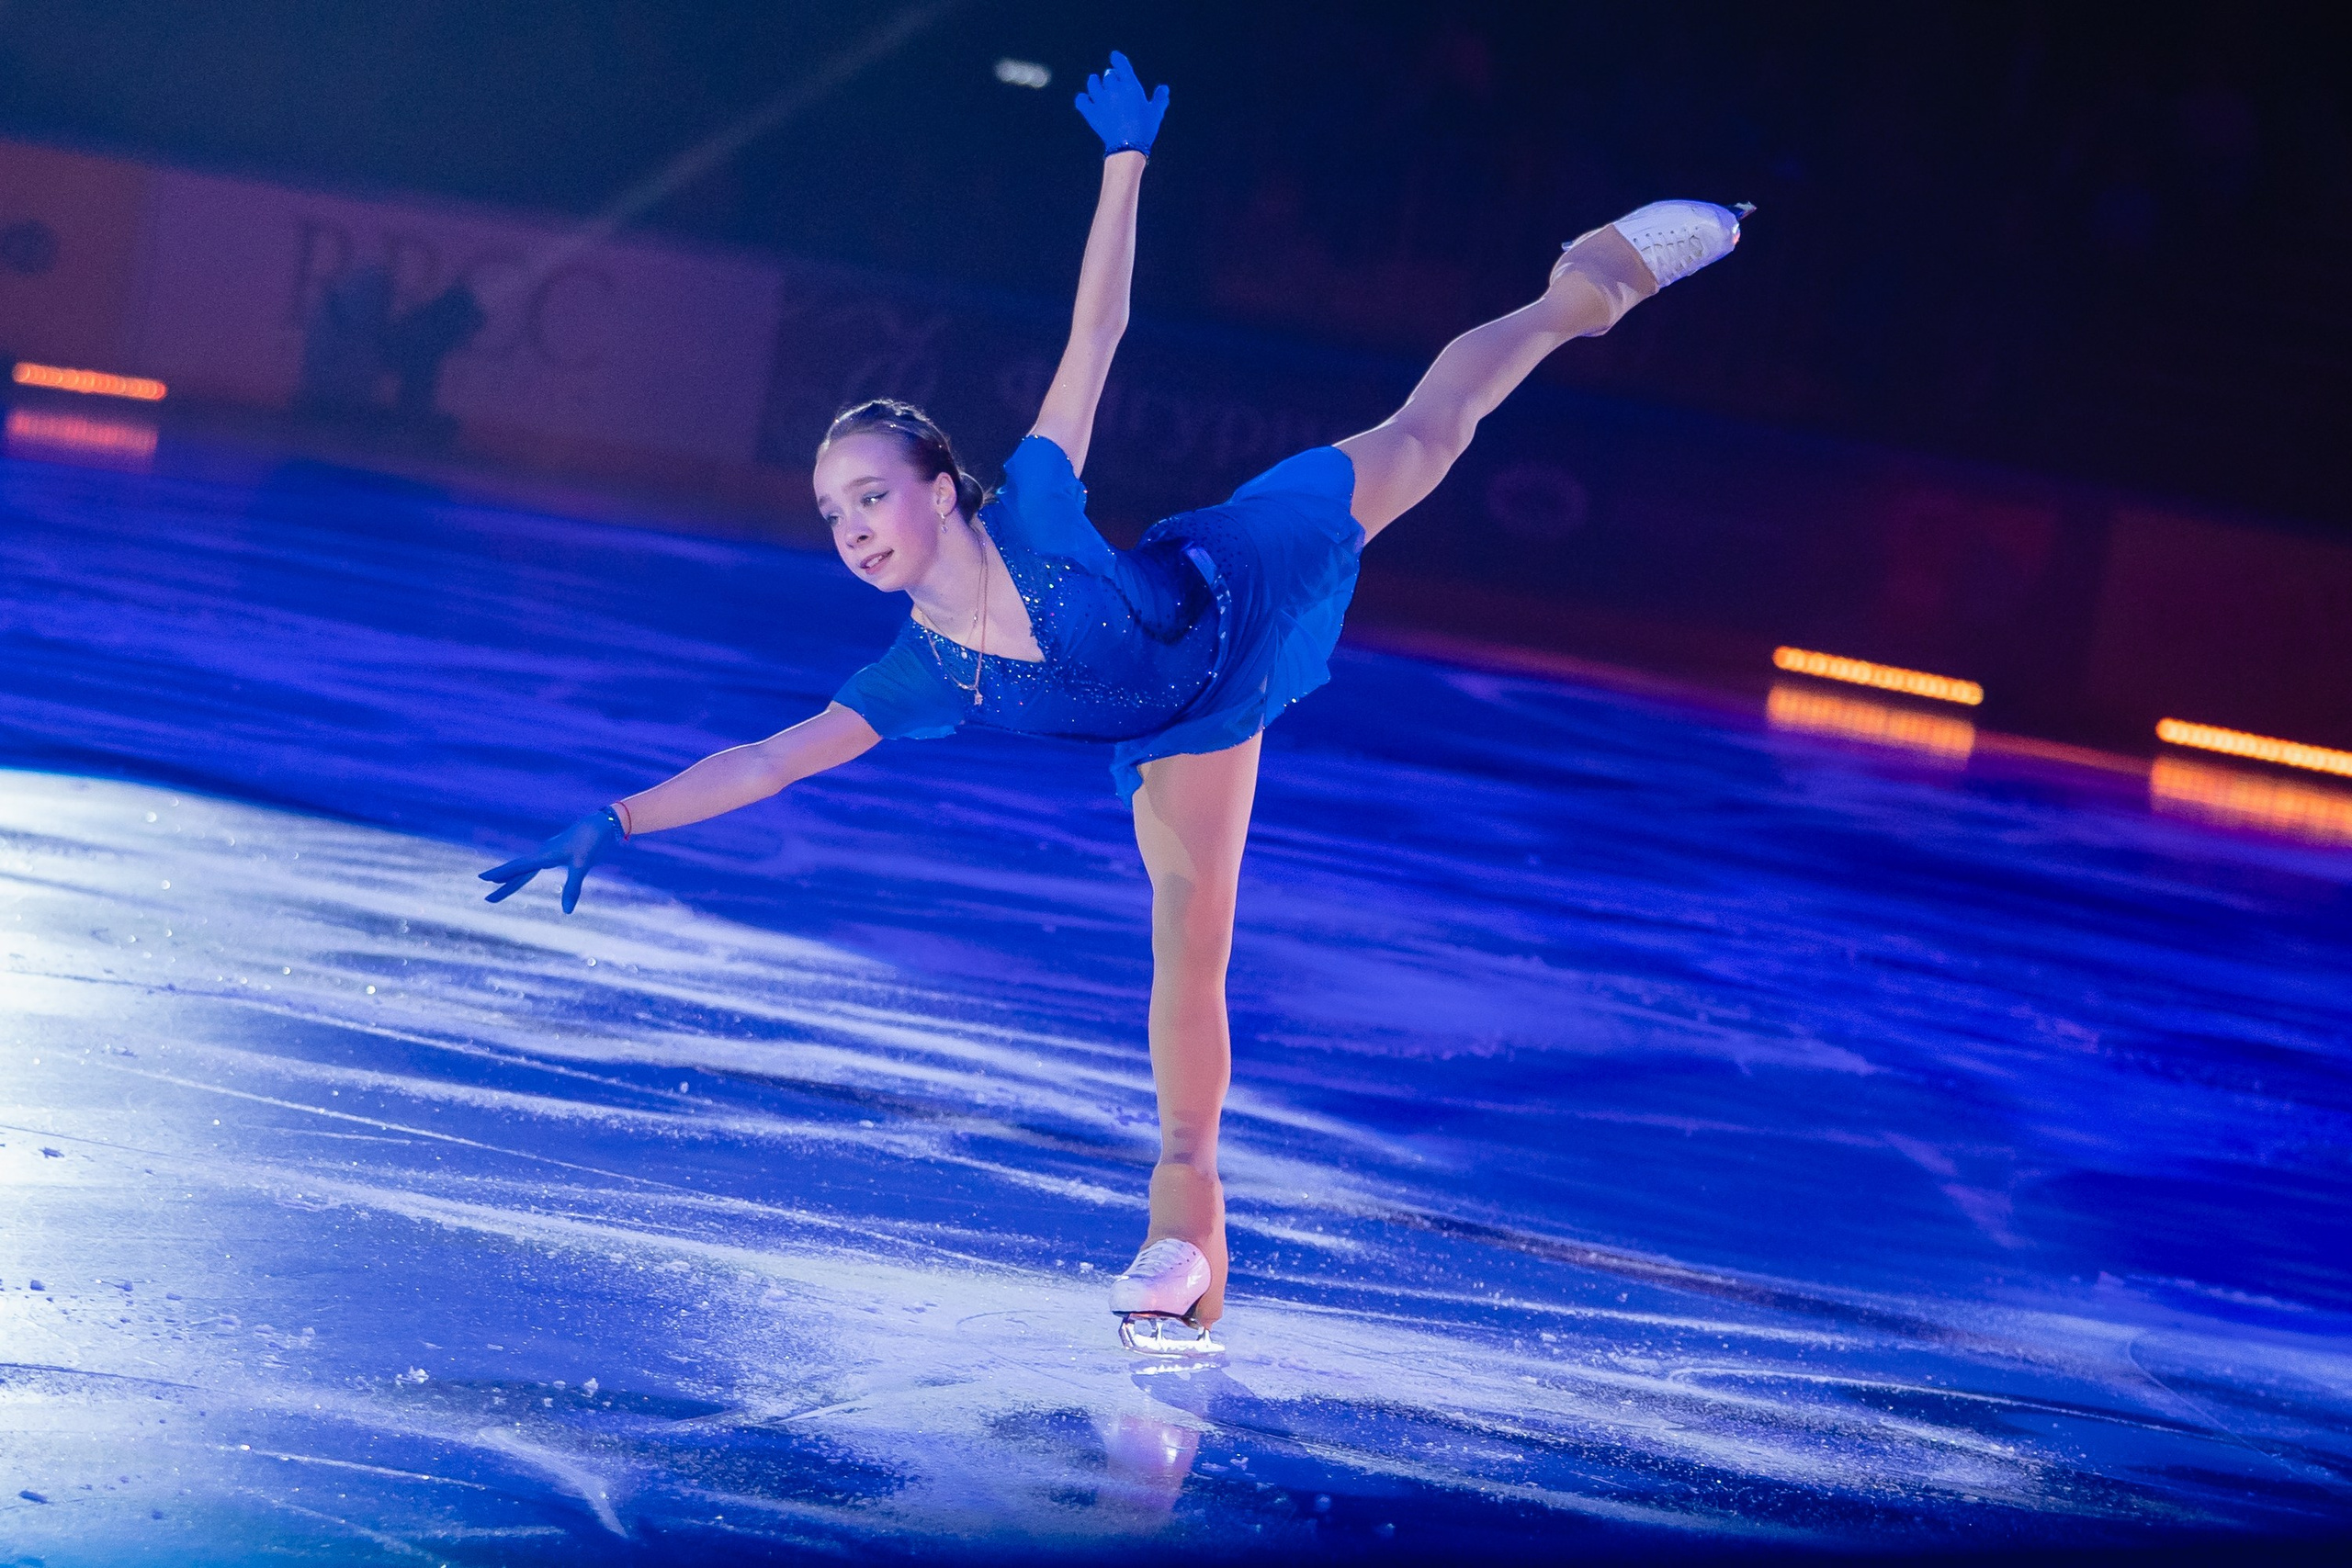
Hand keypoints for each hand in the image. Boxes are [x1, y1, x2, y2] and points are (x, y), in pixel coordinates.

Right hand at [479, 807, 624, 913]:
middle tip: (488, 898)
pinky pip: (536, 864)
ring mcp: (549, 851)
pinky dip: (526, 871)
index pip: (517, 867)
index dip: (500, 874)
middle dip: (503, 885)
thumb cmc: (592, 841)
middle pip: (518, 872)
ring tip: (499, 886)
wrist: (604, 822)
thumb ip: (573, 887)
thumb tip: (567, 911)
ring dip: (513, 878)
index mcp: (544, 855)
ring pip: (526, 868)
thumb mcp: (582, 865)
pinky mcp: (557, 850)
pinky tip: (526, 872)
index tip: (482, 878)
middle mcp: (543, 853)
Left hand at [1074, 50, 1167, 157]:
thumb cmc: (1145, 129)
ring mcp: (1101, 100)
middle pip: (1108, 75)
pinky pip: (1081, 101)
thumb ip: (1160, 98)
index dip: (1117, 59)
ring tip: (1094, 81)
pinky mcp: (1091, 113)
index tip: (1114, 56)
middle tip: (1111, 78)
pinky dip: (1082, 99)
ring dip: (1094, 82)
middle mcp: (1114, 89)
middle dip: (1110, 76)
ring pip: (1093, 84)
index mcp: (1131, 86)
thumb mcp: (1156, 113)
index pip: (1121, 65)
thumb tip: (1164, 88)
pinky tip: (1084, 99)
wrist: (1129, 146)